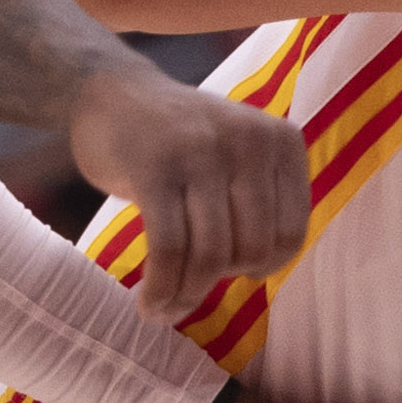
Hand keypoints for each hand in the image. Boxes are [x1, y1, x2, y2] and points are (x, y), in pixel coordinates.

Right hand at [65, 62, 308, 320]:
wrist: (110, 94)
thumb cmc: (179, 139)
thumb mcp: (237, 154)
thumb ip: (259, 203)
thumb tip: (259, 275)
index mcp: (281, 141)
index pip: (291, 233)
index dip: (263, 266)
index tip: (235, 274)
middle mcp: (248, 142)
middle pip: (250, 249)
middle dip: (219, 281)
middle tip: (189, 286)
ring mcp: (201, 153)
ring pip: (210, 255)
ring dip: (185, 294)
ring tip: (164, 308)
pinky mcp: (155, 170)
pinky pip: (168, 250)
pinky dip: (161, 288)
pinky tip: (149, 303)